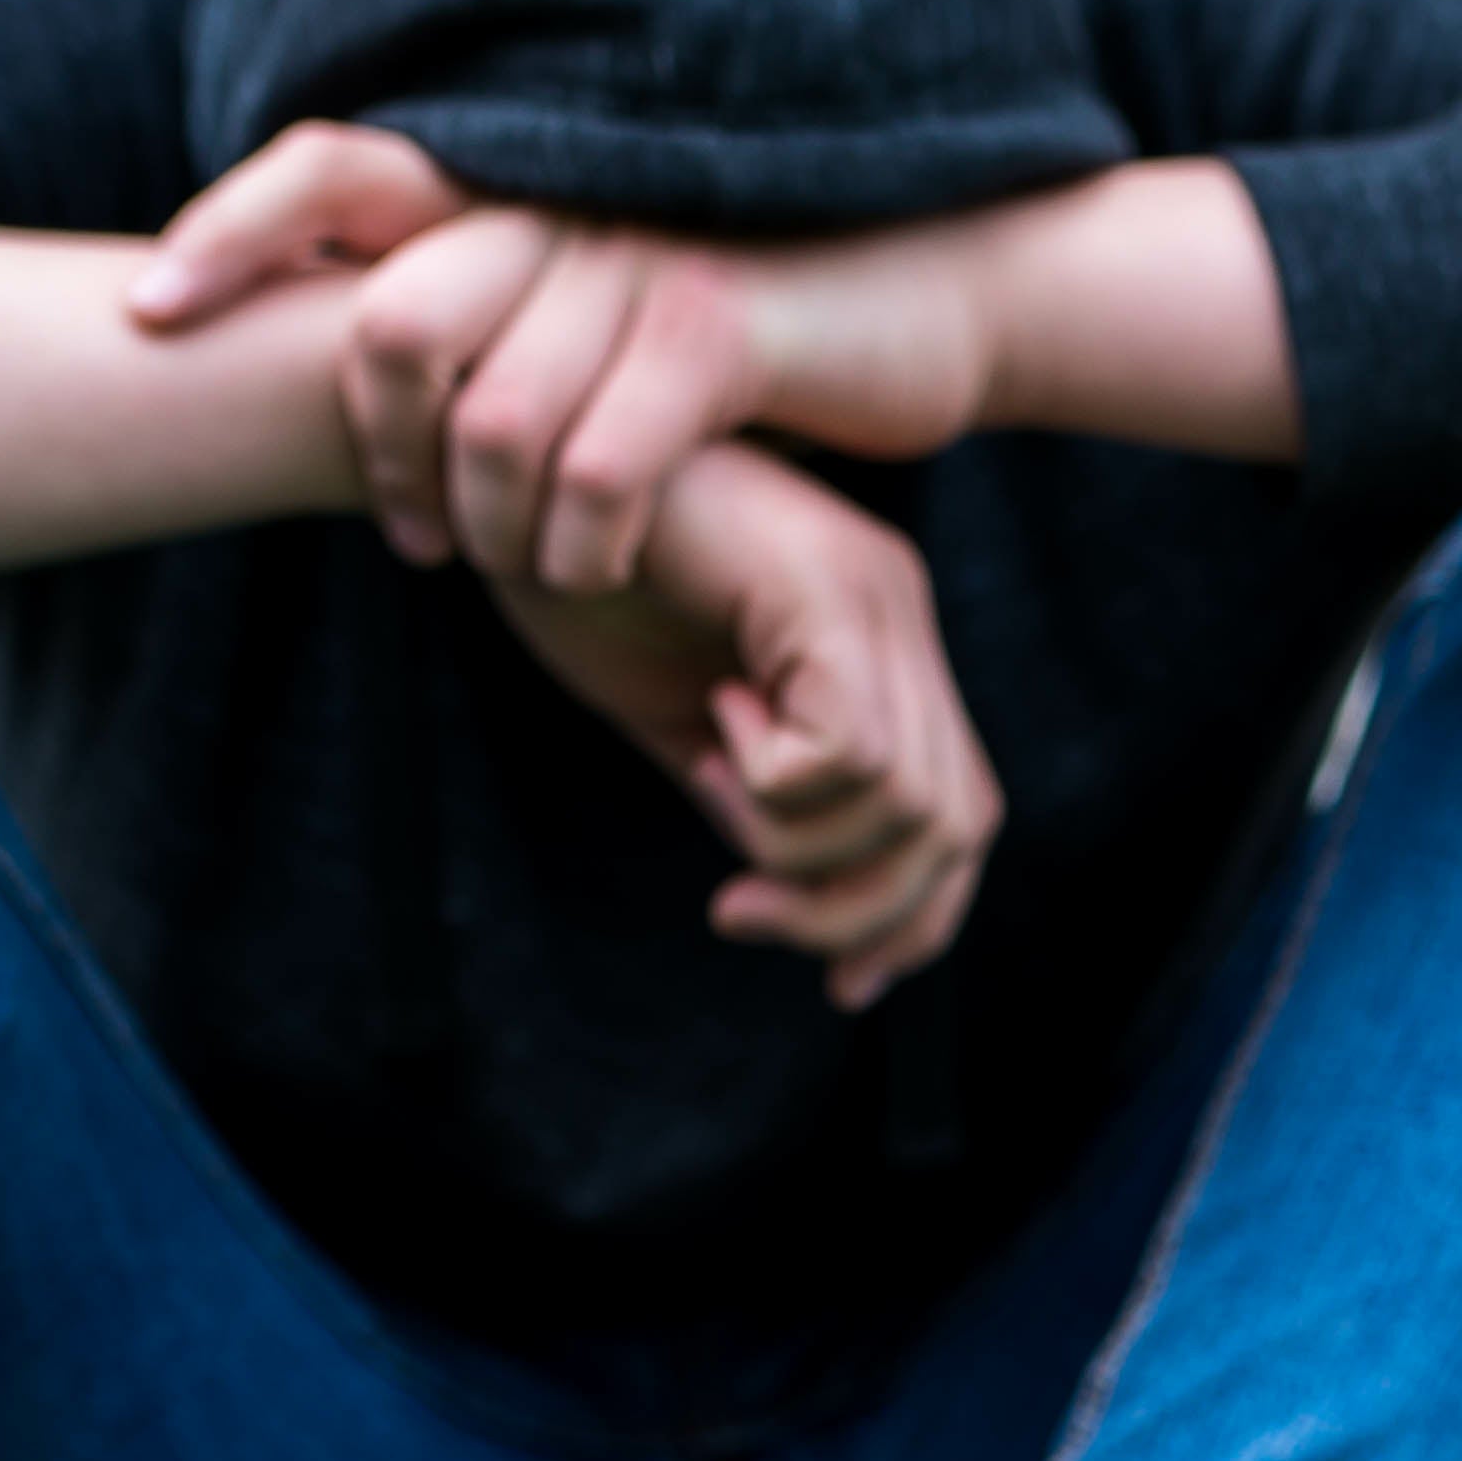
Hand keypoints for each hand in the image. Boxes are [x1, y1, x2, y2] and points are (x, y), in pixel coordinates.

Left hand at [132, 121, 990, 604]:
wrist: (944, 289)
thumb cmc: (762, 316)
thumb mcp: (606, 288)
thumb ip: (496, 294)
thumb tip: (360, 347)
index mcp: (517, 177)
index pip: (332, 168)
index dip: (228, 231)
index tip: (147, 312)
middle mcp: (560, 201)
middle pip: (391, 325)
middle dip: (379, 454)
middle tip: (417, 538)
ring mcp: (637, 262)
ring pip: (489, 418)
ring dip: (487, 526)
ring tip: (512, 569)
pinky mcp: (718, 334)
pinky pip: (598, 468)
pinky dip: (576, 546)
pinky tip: (591, 575)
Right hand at [487, 440, 1000, 1010]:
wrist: (502, 479)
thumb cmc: (576, 582)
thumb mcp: (683, 719)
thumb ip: (757, 799)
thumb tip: (809, 902)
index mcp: (874, 647)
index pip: (958, 817)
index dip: (914, 922)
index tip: (835, 981)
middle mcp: (895, 613)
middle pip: (954, 825)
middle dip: (853, 910)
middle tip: (741, 903)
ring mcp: (872, 593)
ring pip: (907, 800)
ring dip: (797, 839)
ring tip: (709, 768)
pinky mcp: (827, 587)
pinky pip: (850, 750)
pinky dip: (777, 779)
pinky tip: (712, 719)